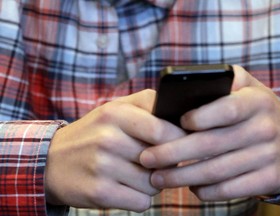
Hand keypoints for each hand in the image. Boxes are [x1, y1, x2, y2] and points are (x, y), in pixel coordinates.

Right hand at [44, 89, 185, 211]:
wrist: (52, 161)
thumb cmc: (93, 133)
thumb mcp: (115, 109)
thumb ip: (147, 104)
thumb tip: (180, 116)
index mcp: (115, 113)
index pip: (162, 129)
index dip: (178, 139)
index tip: (181, 144)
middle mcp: (108, 138)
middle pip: (162, 159)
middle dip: (166, 162)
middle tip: (157, 160)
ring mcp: (102, 166)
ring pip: (154, 183)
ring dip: (151, 182)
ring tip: (134, 173)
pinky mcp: (99, 192)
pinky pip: (141, 202)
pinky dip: (139, 197)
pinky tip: (125, 187)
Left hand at [140, 66, 279, 200]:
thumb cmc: (256, 112)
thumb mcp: (247, 88)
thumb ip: (222, 80)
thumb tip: (185, 85)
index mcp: (256, 101)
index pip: (225, 109)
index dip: (198, 118)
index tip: (172, 125)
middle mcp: (265, 128)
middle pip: (210, 144)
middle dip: (172, 154)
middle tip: (146, 159)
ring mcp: (269, 156)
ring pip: (216, 171)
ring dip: (181, 177)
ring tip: (157, 178)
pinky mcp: (269, 179)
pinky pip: (230, 189)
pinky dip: (205, 191)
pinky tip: (189, 187)